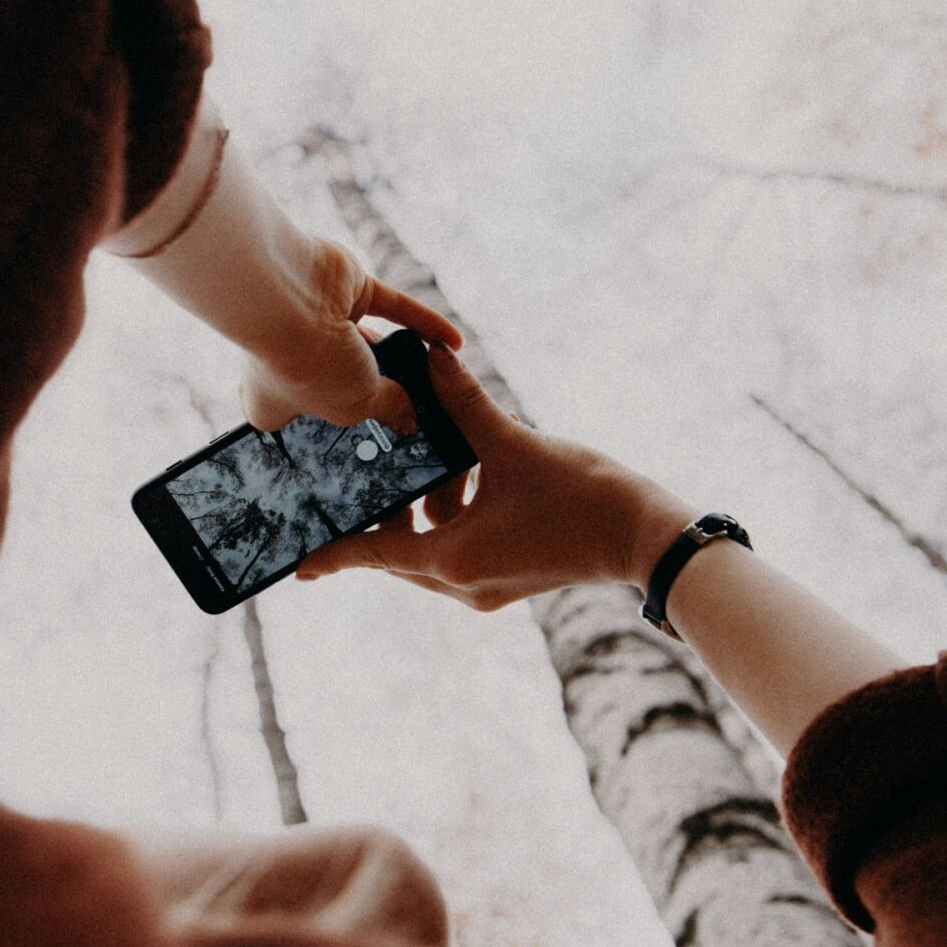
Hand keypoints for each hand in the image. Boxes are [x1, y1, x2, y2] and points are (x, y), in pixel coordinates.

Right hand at [240, 240, 462, 431]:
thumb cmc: (303, 364)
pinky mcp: (347, 289)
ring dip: (400, 357)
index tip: (361, 449)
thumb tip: (408, 418)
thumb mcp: (354, 406)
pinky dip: (424, 323)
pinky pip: (393, 308)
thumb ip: (386, 409)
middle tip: (407, 414)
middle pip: (339, 380)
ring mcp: (321, 321)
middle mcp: (294, 359)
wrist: (285, 297)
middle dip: (370, 392)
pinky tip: (454, 341)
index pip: (299, 422)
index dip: (324, 434)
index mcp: (274, 400)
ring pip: (368, 343)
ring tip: (434, 381)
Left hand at [295, 343, 698, 608]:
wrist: (649, 539)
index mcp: (453, 560)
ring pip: (429, 550)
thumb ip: (464, 404)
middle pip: (396, 553)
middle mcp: (463, 583)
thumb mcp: (515, 443)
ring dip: (422, 511)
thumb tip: (429, 358)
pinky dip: (452, 518)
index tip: (297, 562)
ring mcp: (487, 588)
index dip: (333, 554)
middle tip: (353, 484)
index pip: (374, 554)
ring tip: (424, 466)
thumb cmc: (584, 496)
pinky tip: (468, 475)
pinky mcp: (509, 579)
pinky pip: (459, 549)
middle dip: (378, 516)